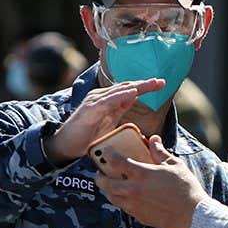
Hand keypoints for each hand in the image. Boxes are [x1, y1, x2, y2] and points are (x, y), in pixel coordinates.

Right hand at [44, 78, 165, 164]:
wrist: (66, 145)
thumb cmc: (87, 134)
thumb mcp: (109, 120)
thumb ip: (119, 108)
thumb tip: (133, 98)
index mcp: (107, 100)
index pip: (128, 90)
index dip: (145, 86)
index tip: (161, 83)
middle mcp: (101, 97)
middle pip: (126, 87)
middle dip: (144, 84)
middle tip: (161, 81)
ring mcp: (95, 101)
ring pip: (118, 91)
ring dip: (136, 87)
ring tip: (151, 84)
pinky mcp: (90, 109)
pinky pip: (108, 100)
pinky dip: (121, 96)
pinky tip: (132, 93)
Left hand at [96, 135, 208, 227]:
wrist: (193, 215)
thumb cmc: (186, 188)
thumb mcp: (175, 166)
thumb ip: (160, 153)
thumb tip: (154, 140)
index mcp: (142, 174)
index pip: (116, 161)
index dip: (108, 154)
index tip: (106, 151)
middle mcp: (133, 190)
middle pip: (105, 182)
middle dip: (100, 176)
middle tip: (101, 171)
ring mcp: (134, 205)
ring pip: (111, 197)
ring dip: (108, 189)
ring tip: (111, 184)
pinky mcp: (139, 216)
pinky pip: (124, 207)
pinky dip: (121, 200)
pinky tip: (128, 197)